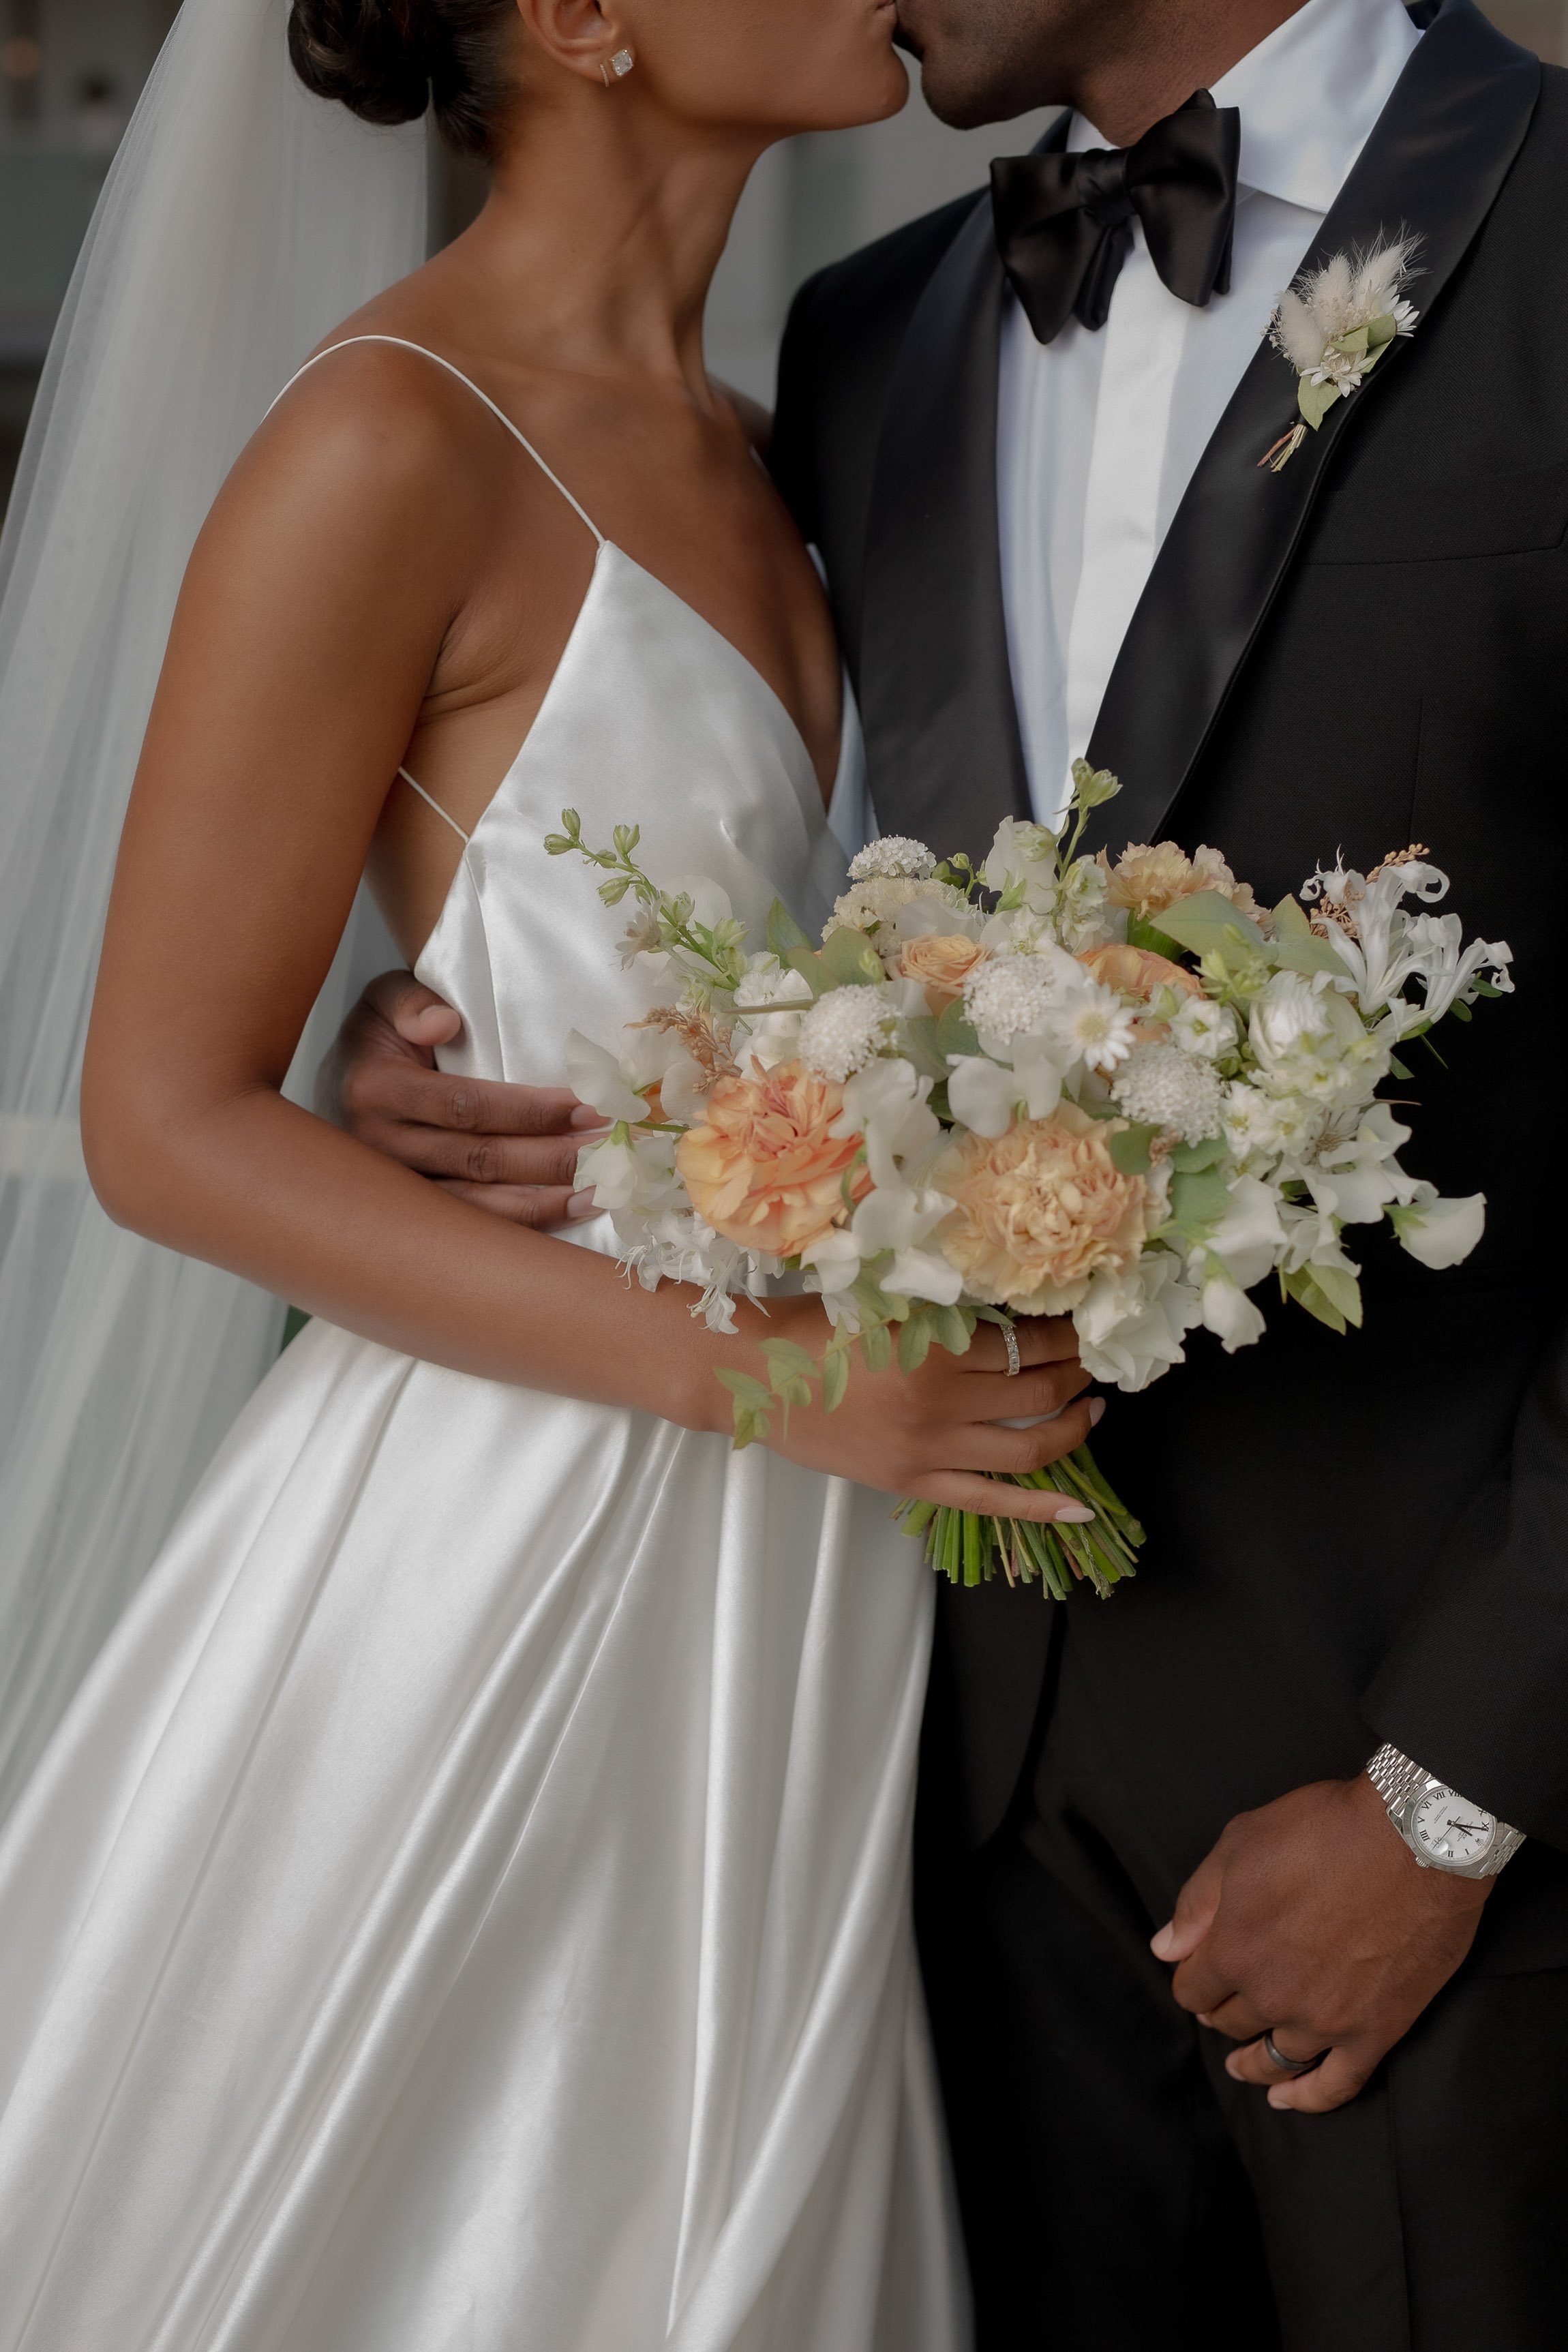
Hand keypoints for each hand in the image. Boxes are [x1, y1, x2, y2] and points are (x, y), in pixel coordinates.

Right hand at [319, 972, 605, 1227]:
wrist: (353, 1075)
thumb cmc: (385, 1033)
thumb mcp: (385, 998)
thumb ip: (411, 1001)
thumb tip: (443, 1023)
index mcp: (378, 1090)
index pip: (466, 1106)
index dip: (529, 1111)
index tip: (586, 1106)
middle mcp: (382, 1147)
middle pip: (480, 1159)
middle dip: (552, 1156)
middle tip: (611, 1145)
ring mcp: (399, 1187)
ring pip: (480, 1204)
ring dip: (547, 1198)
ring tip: (602, 1187)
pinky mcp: (417, 1212)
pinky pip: (477, 1224)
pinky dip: (528, 1221)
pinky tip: (573, 1209)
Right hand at [718, 1295, 1104, 1523]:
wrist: (753, 1377)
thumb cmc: (814, 1328)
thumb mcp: (887, 1301)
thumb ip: (946, 1307)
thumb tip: (1012, 1308)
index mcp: (934, 1347)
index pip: (1025, 1340)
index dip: (1062, 1332)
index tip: (1079, 1323)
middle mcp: (941, 1402)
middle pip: (1038, 1389)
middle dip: (1077, 1372)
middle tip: (1092, 1359)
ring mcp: (929, 1451)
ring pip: (1029, 1447)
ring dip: (1073, 1426)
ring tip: (1091, 1408)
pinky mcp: (913, 1484)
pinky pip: (991, 1502)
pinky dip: (1040, 1509)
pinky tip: (1081, 1510)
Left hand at [1151, 1773, 1490, 2112]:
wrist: (1414, 1841)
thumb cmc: (1323, 1831)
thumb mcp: (1240, 1843)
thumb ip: (1197, 1902)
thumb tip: (1165, 1948)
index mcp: (1233, 1950)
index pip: (1193, 1988)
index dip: (1191, 1981)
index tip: (1197, 1974)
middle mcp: (1272, 1995)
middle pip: (1232, 2022)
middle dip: (1222, 2013)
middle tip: (1225, 2006)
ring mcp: (1325, 2020)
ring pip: (1276, 2058)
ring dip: (1253, 2064)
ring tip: (1243, 2065)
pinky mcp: (1376, 2033)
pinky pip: (1337, 2085)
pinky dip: (1308, 2099)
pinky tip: (1287, 2099)